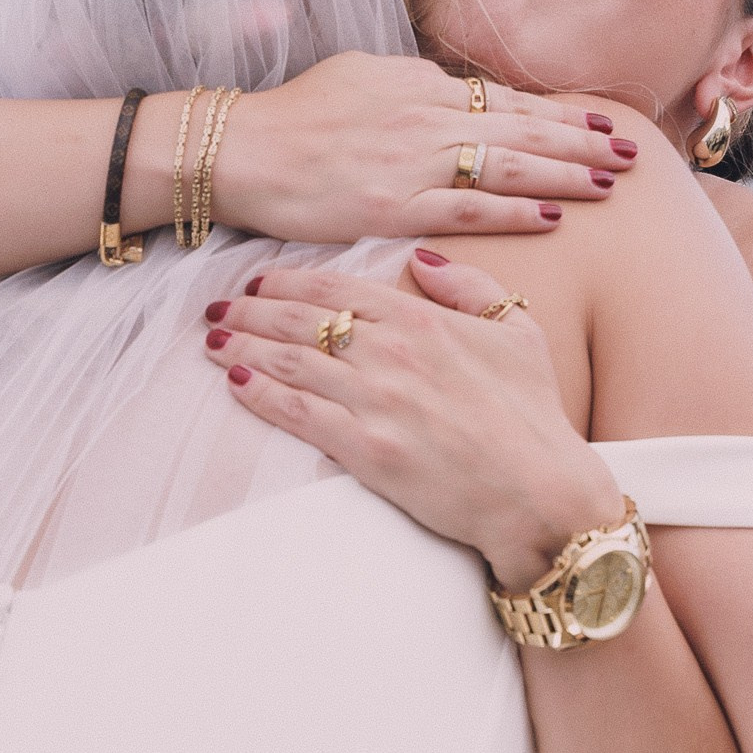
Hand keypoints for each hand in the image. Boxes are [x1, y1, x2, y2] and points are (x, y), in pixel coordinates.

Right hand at [186, 55, 640, 244]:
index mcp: (418, 84)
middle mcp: (426, 116)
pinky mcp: (395, 205)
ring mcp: (414, 160)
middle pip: (524, 127)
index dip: (557, 112)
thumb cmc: (292, 117)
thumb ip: (409, 87)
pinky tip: (556, 213)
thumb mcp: (358, 77)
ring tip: (613, 181)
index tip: (598, 120)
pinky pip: (471, 206)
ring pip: (510, 163)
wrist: (239, 149)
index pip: (505, 99)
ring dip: (568, 171)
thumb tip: (447, 92)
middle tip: (633, 149)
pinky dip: (517, 208)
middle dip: (583, 138)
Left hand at [202, 253, 618, 588]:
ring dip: (242, 347)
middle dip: (250, 310)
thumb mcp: (519, 332)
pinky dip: (260, 394)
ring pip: (289, 362)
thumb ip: (470, 286)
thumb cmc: (534, 416)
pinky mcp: (365, 450)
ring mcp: (376, 401)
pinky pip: (297, 414)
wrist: (540, 494)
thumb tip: (422, 258)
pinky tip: (234, 384)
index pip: (337, 288)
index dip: (289, 283)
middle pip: (300, 320)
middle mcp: (392, 353)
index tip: (259, 281)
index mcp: (424, 319)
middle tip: (219, 307)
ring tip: (212, 341)